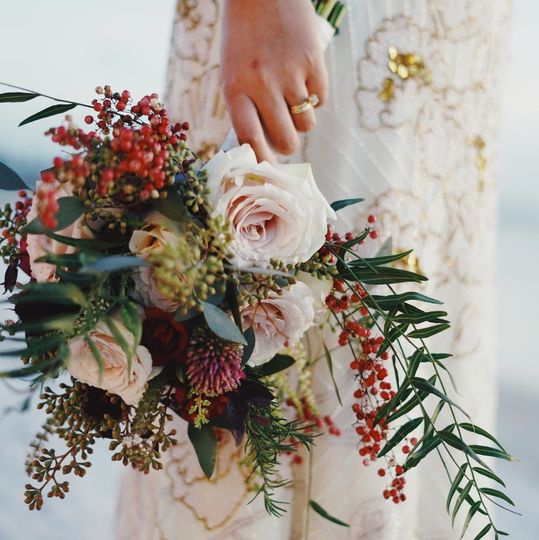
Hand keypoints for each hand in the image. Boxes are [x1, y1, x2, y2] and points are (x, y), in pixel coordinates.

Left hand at [221, 0, 327, 161]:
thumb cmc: (244, 38)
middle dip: (289, 143)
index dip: (262, 161)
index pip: (251, 141)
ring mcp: (290, 72)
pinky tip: (303, 76)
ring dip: (303, 119)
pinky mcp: (314, 60)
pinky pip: (321, 100)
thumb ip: (246, 109)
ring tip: (292, 97)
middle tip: (286, 132)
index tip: (268, 168)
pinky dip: (315, 95)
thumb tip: (264, 149)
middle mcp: (262, 83)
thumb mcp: (233, 73)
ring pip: (307, 125)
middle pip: (287, 141)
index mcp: (235, 88)